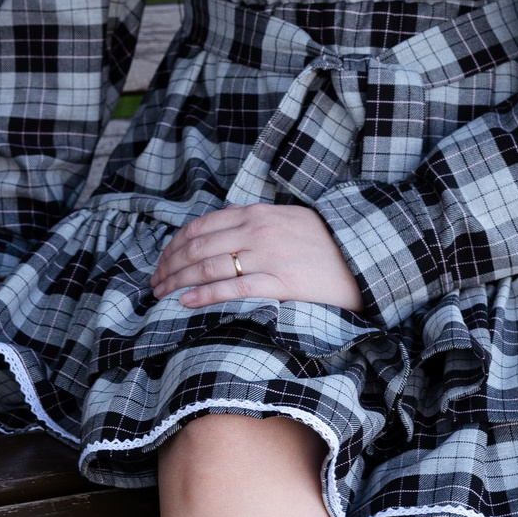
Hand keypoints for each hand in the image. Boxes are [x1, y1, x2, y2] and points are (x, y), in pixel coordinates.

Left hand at [151, 204, 362, 312]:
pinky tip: (186, 302)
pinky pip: (233, 289)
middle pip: (197, 248)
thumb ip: (252, 219)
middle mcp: (257, 232)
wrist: (362, 257)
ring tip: (162, 295)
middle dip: (169, 266)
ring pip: (209, 268)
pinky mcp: (279, 283)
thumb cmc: (323, 241)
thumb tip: (221, 222)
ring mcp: (267, 258)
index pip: (200, 227)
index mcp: (256, 214)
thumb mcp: (286, 217)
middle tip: (154, 283)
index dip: (173, 246)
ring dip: (179, 282)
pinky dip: (204, 295)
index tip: (162, 262)